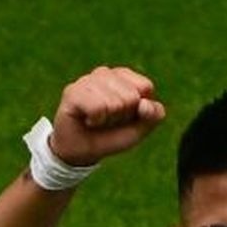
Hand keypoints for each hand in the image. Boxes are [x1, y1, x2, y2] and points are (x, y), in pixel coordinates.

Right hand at [49, 66, 166, 165]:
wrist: (81, 152)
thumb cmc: (110, 135)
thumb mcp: (139, 129)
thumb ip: (153, 116)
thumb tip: (144, 104)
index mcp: (123, 76)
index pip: (145, 87)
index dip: (139, 109)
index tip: (125, 116)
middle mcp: (105, 73)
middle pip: (131, 96)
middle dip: (122, 116)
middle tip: (108, 120)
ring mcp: (87, 80)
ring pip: (114, 103)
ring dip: (108, 120)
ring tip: (97, 120)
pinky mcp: (72, 91)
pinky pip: (97, 108)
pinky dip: (95, 121)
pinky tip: (87, 120)